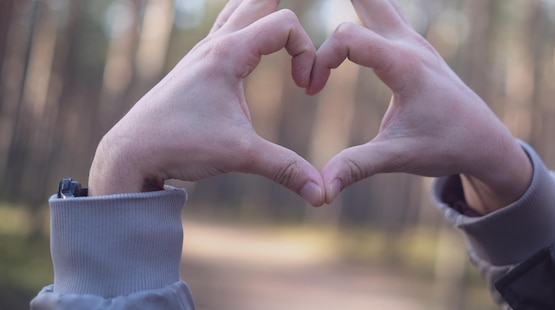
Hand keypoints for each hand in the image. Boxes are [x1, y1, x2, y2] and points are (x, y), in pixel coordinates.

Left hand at [89, 0, 325, 205]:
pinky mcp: (196, 66)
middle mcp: (214, 43)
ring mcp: (202, 51)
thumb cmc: (180, 145)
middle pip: (259, 1)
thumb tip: (323, 193)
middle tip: (304, 45)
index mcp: (228, 53)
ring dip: (264, 13)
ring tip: (283, 25)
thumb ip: (285, 168)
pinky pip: (225, 28)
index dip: (308, 51)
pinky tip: (251, 43)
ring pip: (238, 9)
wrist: (132, 151)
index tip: (306, 88)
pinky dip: (245, 26)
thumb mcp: (240, 155)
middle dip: (289, 19)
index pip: (284, 24)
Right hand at [308, 0, 531, 213]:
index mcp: (405, 65)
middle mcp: (410, 43)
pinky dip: (365, 3)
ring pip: (379, 1)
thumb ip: (358, 167)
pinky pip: (384, 14)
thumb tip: (320, 189)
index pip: (349, 39)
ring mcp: (414, 41)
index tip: (309, 87)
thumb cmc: (446, 145)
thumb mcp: (399, 157)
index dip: (320, 59)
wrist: (485, 140)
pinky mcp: (413, 47)